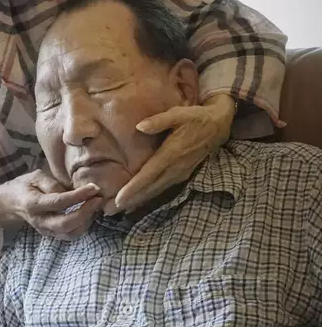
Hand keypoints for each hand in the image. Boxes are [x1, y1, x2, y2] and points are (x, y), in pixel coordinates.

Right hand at [0, 169, 103, 240]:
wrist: (11, 203)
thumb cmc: (25, 186)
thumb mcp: (35, 177)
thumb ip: (51, 183)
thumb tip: (69, 192)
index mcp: (33, 203)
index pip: (59, 202)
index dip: (78, 196)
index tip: (93, 188)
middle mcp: (40, 221)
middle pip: (66, 224)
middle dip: (86, 212)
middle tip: (98, 199)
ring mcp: (46, 230)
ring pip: (70, 233)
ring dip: (86, 220)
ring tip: (94, 205)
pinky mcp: (52, 234)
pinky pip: (70, 235)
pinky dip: (83, 226)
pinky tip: (87, 213)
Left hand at [115, 94, 234, 211]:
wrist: (218, 127)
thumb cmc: (194, 118)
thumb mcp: (178, 114)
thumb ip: (159, 121)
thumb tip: (140, 126)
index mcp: (171, 154)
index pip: (148, 175)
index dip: (133, 188)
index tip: (118, 199)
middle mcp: (175, 168)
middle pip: (149, 189)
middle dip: (129, 201)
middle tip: (109, 211)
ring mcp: (179, 174)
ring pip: (155, 192)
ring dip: (137, 202)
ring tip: (118, 211)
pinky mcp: (181, 175)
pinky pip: (161, 189)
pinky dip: (147, 197)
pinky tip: (136, 202)